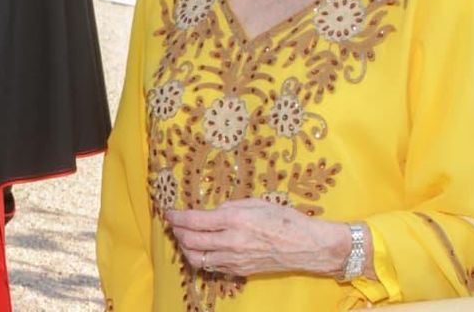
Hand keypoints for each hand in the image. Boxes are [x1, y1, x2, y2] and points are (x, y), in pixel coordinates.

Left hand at [165, 198, 351, 277]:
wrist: (305, 246)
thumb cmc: (283, 219)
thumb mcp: (254, 202)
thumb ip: (229, 206)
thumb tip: (211, 212)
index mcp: (234, 219)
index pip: (194, 220)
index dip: (176, 217)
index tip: (168, 212)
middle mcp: (231, 241)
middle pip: (190, 241)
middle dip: (176, 232)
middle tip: (174, 224)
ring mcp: (234, 259)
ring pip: (196, 257)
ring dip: (185, 247)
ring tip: (184, 237)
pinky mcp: (239, 270)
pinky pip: (211, 266)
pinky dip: (201, 257)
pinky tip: (202, 248)